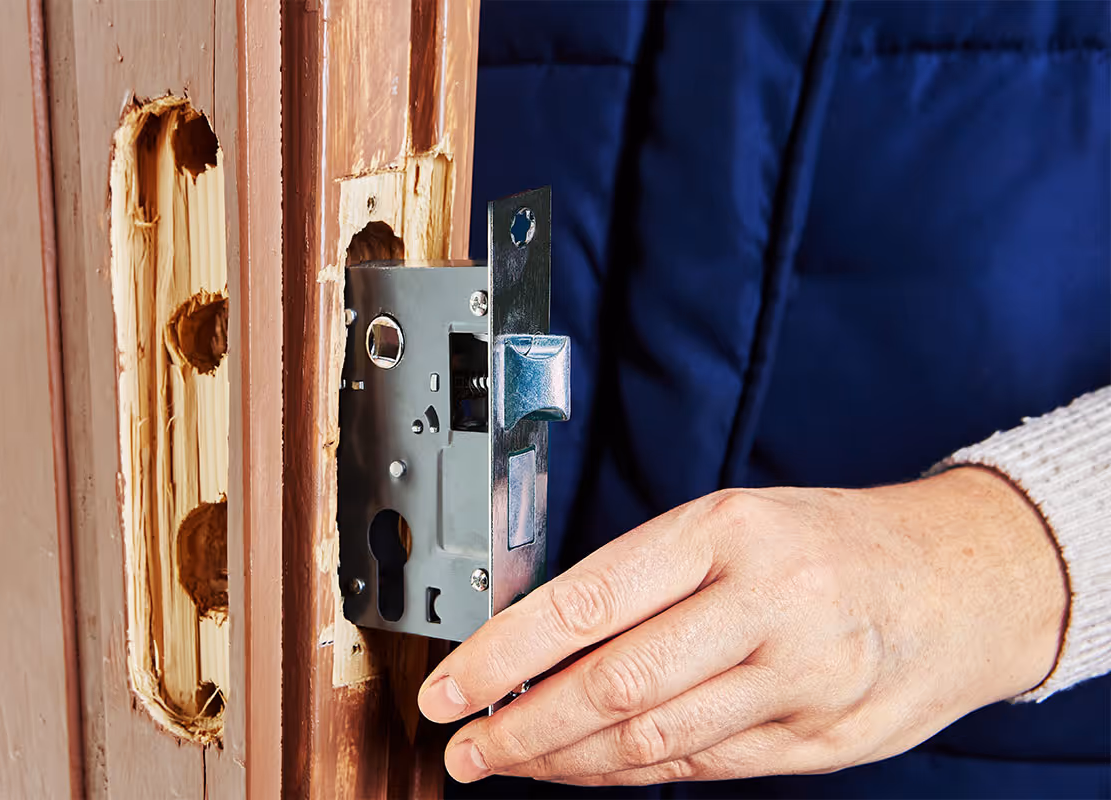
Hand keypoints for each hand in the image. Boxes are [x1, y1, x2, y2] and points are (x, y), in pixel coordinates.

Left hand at [417, 467, 1067, 785]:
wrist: (964, 577)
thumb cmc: (830, 542)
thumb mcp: (736, 524)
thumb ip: (647, 581)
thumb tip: (537, 644)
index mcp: (728, 531)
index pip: (588, 600)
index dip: (503, 655)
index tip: (448, 688)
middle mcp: (767, 602)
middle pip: (614, 685)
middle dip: (522, 727)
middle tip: (464, 747)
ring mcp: (802, 679)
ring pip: (654, 741)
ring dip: (567, 761)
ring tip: (511, 762)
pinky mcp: (823, 740)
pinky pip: (705, 767)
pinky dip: (633, 774)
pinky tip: (589, 769)